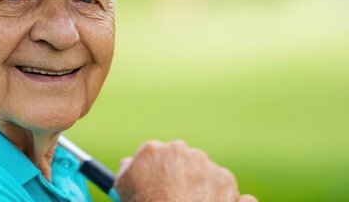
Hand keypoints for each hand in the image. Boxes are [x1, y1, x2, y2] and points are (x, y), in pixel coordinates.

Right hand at [114, 140, 255, 201]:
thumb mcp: (123, 188)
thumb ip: (127, 169)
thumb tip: (129, 162)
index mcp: (152, 151)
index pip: (156, 154)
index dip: (159, 171)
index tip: (162, 184)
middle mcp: (180, 151)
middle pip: (182, 159)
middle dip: (181, 176)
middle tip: (178, 197)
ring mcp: (205, 164)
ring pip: (204, 172)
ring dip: (201, 185)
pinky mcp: (225, 179)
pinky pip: (223, 186)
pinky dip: (219, 196)